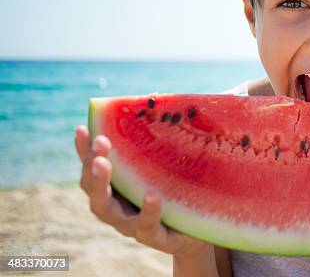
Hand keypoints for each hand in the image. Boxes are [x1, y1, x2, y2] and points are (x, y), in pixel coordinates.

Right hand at [74, 125, 207, 256]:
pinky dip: (148, 211)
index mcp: (116, 187)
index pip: (92, 167)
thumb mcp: (166, 164)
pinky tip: (152, 195)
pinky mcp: (155, 237)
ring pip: (107, 210)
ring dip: (103, 185)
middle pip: (92, 188)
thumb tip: (156, 100)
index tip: (82, 127)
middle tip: (99, 143)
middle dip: (91, 164)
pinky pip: (147, 226)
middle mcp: (117, 207)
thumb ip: (156, 142)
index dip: (84, 150)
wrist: (198, 230)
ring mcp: (132, 225)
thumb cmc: (177, 191)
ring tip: (104, 164)